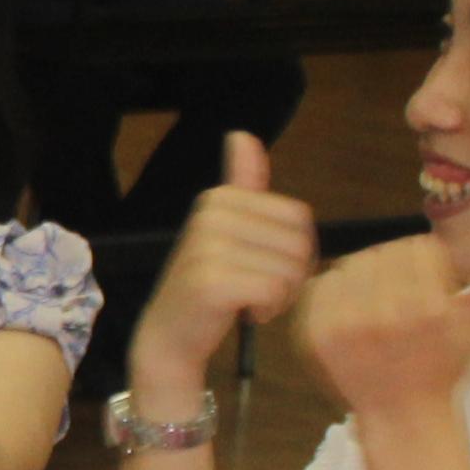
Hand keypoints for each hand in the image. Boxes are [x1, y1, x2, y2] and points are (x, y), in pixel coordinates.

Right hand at [130, 132, 316, 392]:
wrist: (169, 336)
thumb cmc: (209, 285)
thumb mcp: (226, 229)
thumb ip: (242, 183)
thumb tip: (242, 134)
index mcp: (219, 198)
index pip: (299, 216)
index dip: (294, 248)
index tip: (260, 263)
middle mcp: (210, 215)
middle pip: (300, 242)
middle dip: (291, 273)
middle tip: (255, 287)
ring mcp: (208, 247)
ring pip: (291, 269)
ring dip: (281, 295)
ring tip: (248, 300)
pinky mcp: (212, 281)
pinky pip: (275, 291)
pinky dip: (268, 310)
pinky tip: (244, 313)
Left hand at [300, 229, 469, 420]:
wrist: (403, 412)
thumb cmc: (446, 365)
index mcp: (430, 310)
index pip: (418, 247)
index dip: (427, 258)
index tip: (431, 277)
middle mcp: (388, 315)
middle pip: (382, 252)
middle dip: (396, 263)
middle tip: (403, 284)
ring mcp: (349, 325)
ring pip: (351, 264)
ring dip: (366, 273)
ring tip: (380, 295)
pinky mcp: (320, 334)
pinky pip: (320, 285)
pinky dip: (336, 288)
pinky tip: (354, 304)